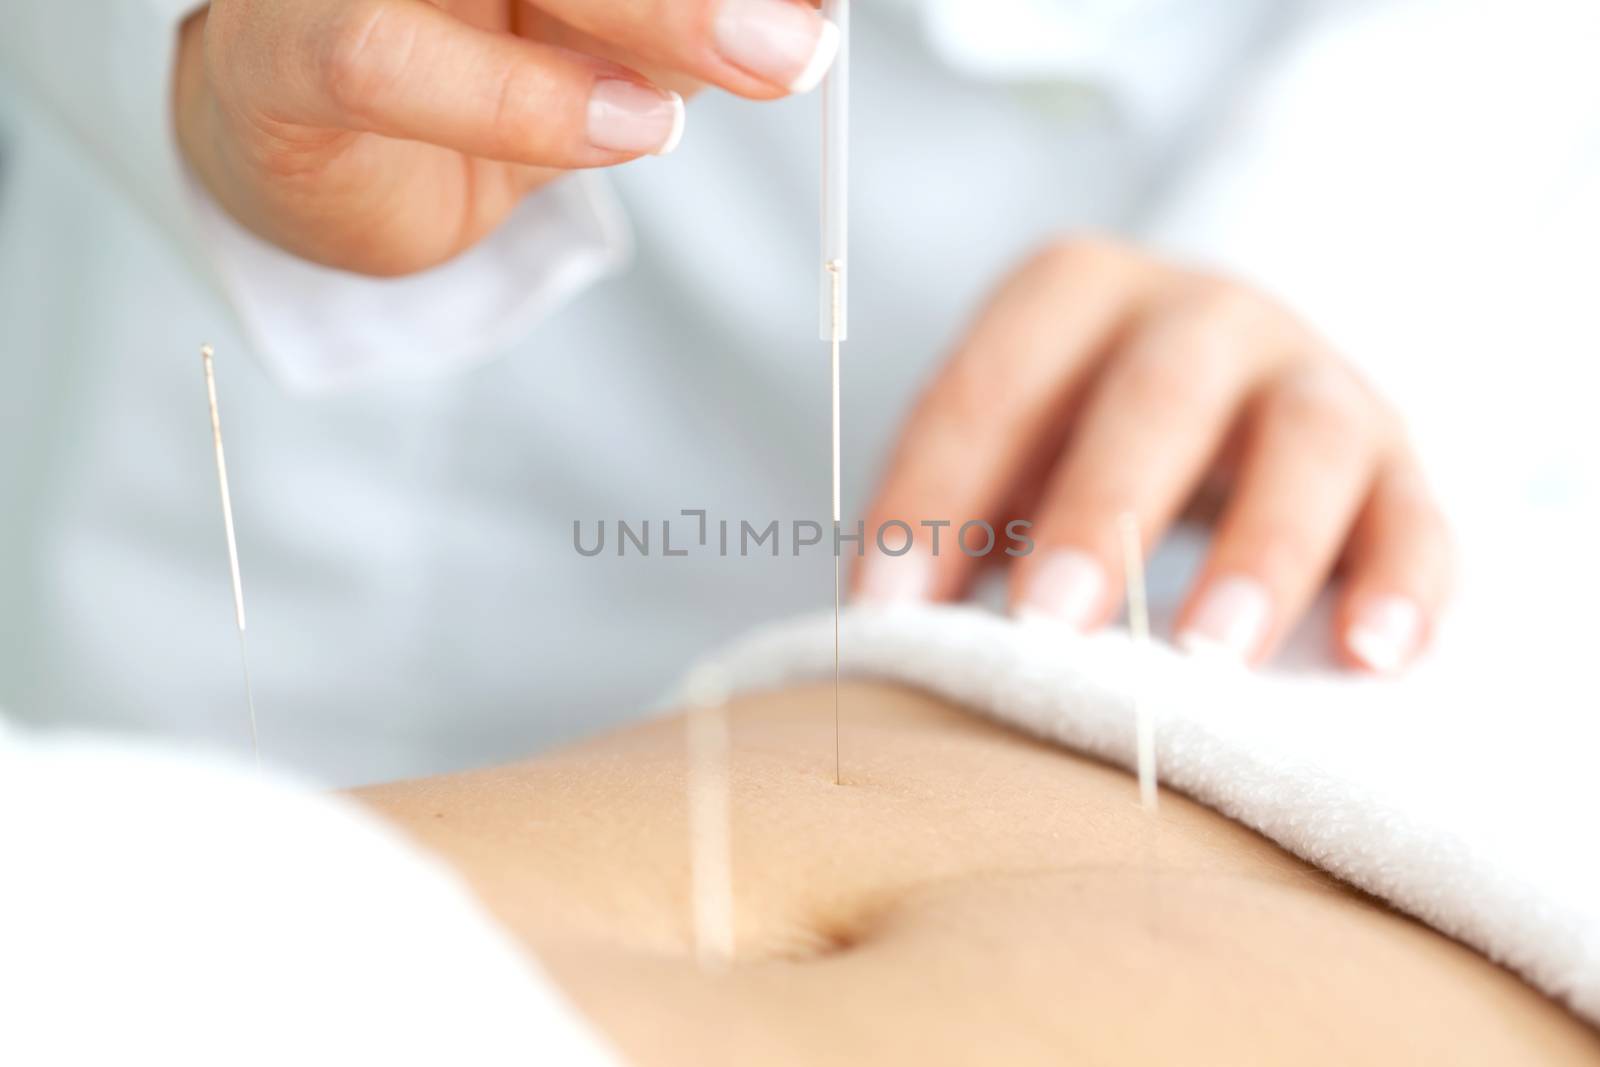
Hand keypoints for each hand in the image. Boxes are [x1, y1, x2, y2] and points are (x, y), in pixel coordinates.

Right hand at [174, 0, 837, 275]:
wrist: (316, 150)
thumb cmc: (469, 69)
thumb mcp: (607, 34)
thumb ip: (683, 18)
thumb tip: (808, 16)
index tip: (824, 3)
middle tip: (814, 31)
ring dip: (662, 13)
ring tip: (772, 62)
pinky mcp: (283, 47)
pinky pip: (390, 59)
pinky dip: (524, 101)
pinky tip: (631, 126)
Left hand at [857, 237, 1452, 672]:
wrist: (1244, 390)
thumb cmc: (1084, 435)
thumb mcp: (1012, 446)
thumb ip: (955, 515)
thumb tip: (883, 631)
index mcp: (1078, 294)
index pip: (995, 382)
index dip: (936, 493)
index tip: (888, 613)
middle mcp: (1203, 316)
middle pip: (1156, 397)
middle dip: (1098, 513)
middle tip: (1045, 629)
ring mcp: (1312, 380)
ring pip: (1303, 444)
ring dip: (1257, 552)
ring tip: (1208, 659)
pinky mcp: (1398, 462)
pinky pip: (1415, 515)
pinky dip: (1401, 584)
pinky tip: (1370, 656)